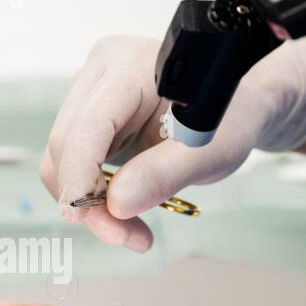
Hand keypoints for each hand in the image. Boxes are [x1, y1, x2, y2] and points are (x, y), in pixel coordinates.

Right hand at [41, 31, 305, 251]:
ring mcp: (91, 93)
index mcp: (131, 66)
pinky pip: (75, 163)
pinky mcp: (91, 117)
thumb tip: (117, 204)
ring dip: (90, 204)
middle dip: (89, 201)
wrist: (241, 106)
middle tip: (130, 238)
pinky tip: (125, 211)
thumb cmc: (232, 117)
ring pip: (63, 160)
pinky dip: (94, 196)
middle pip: (67, 145)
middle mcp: (101, 72)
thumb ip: (165, 173)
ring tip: (134, 232)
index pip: (88, 125)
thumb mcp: (210, 148)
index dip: (78, 175)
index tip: (79, 218)